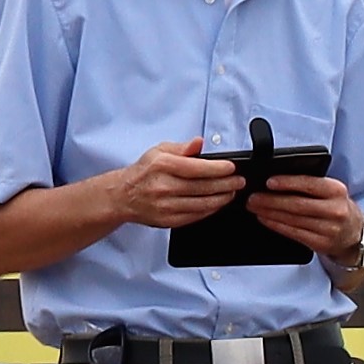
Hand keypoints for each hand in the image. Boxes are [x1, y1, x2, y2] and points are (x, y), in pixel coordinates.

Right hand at [99, 141, 244, 231]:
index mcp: (162, 166)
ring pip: (202, 204)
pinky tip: (218, 203)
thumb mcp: (159, 151)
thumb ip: (182, 148)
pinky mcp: (168, 220)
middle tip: (239, 181)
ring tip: (232, 192)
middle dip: (226, 184)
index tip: (232, 168)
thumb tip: (199, 143)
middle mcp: (163, 186)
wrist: (123, 196)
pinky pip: (196, 216)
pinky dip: (210, 210)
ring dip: (222, 199)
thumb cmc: (144, 172)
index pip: (196, 168)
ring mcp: (166, 206)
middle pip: (203, 187)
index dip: (218, 169)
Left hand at [249, 166, 363, 259]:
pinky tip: (265, 219)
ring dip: (269, 213)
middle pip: (297, 205)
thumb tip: (277, 181)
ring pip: (293, 220)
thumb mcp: (330, 190)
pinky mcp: (321, 243)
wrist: (354, 232)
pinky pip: (293, 233)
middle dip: (271, 201)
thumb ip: (310, 184)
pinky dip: (276, 225)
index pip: (309, 184)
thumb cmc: (336, 206)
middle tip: (253, 197)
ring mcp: (329, 229)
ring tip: (254, 207)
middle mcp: (335, 210)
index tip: (268, 182)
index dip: (287, 183)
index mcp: (337, 190)